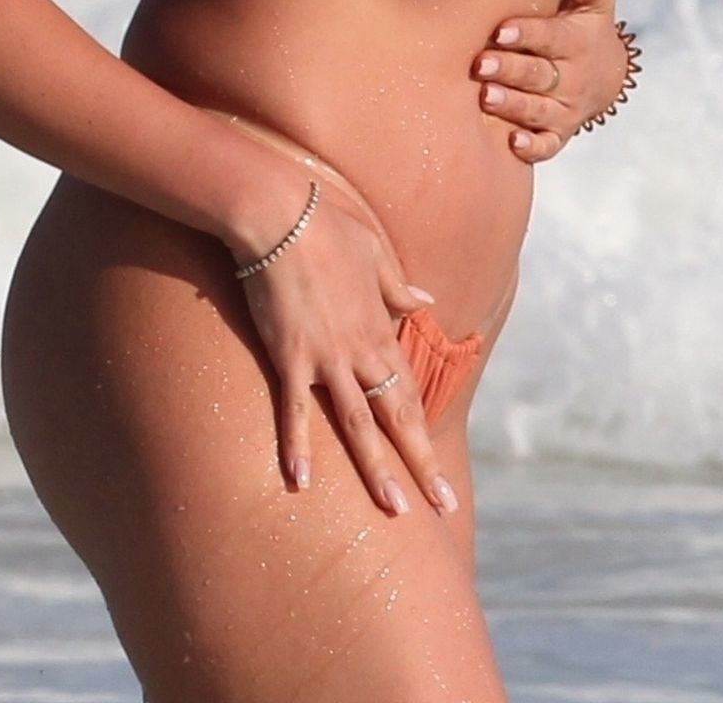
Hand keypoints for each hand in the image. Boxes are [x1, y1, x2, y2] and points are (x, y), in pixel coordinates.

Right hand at [226, 168, 459, 519]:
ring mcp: (326, 356)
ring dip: (377, 468)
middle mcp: (360, 350)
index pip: (409, 393)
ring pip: (357, 423)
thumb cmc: (325, 223)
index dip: (426, 434)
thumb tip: (425, 298)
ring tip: (394, 508)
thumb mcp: (373, 251)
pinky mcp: (289, 355)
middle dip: (420, 464)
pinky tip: (300, 482)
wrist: (280, 214)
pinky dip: (298, 446)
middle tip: (442, 508)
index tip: (441, 472)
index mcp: (380, 328)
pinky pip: (294, 410)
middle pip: (395, 417)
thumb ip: (397, 284)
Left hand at [470, 0, 626, 162]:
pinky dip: (533, 147)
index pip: (551, 37)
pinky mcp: (560, 133)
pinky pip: (548, 145)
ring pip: (538, 110)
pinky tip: (513, 143)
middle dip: (510, 70)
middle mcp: (572, 78)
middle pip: (539, 75)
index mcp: (576, 42)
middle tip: (481, 64)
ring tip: (486, 97)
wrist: (606, 75)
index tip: (501, 30)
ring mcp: (565, 108)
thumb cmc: (584, 28)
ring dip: (513, 105)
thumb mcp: (594, 3)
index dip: (527, 34)